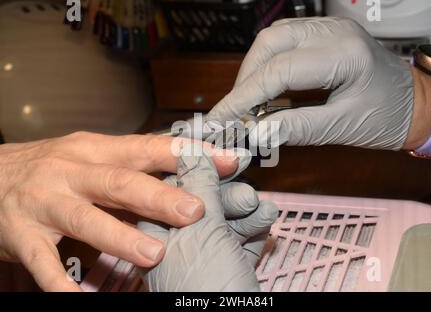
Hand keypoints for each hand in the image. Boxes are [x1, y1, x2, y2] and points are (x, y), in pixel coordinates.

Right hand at [0, 132, 238, 290]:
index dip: (187, 154)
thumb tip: (185, 178)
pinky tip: (82, 300)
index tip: (227, 161)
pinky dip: (61, 283)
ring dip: (119, 237)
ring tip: (154, 255)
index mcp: (96, 149)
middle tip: (195, 211)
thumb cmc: (54, 168)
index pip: (148, 148)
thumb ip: (134, 169)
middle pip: (119, 181)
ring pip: (85, 218)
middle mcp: (70, 171)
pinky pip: (42, 262)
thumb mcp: (92, 157)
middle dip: (158, 196)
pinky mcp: (21, 234)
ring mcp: (44, 202)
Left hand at [138, 145, 277, 290]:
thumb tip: (194, 151)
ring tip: (262, 208)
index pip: (172, 187)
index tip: (225, 157)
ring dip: (246, 213)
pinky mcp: (226, 273)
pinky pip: (240, 245)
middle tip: (246, 192)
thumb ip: (197, 188)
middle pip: (204, 204)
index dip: (200, 168)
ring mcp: (202, 261)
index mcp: (155, 233)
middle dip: (229, 195)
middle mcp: (176, 246)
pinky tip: (265, 227)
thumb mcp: (200, 230)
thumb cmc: (206, 289)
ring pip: (225, 223)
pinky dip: (254, 234)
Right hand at [207, 17, 430, 150]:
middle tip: (233, 112)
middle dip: (244, 80)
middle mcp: (333, 31)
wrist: (415, 103)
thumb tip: (256, 134)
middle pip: (269, 43)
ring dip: (252, 70)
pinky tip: (262, 85)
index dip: (244, 97)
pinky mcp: (323, 33)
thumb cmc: (389, 117)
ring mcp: (328, 28)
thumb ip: (297, 128)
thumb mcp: (343, 128)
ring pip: (272, 37)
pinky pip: (283, 39)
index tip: (221, 119)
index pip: (278, 70)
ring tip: (245, 102)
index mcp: (344, 54)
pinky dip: (265, 63)